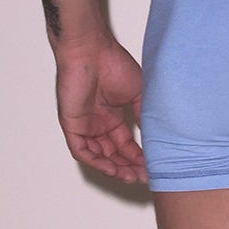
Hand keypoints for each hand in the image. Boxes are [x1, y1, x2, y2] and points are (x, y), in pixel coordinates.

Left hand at [55, 37, 146, 183]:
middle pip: (114, 154)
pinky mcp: (72, 126)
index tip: (152, 167)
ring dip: (115, 168)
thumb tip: (156, 138)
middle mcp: (99, 123)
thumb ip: (144, 116)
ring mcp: (85, 125)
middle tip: (144, 177)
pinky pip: (82, 151)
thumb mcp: (138, 94)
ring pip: (99, 156)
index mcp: (113, 115)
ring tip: (131, 176)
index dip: (138, 157)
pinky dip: (97, 162)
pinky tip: (112, 167)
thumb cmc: (113, 64)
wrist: (91, 51)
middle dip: (129, 167)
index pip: (126, 144)